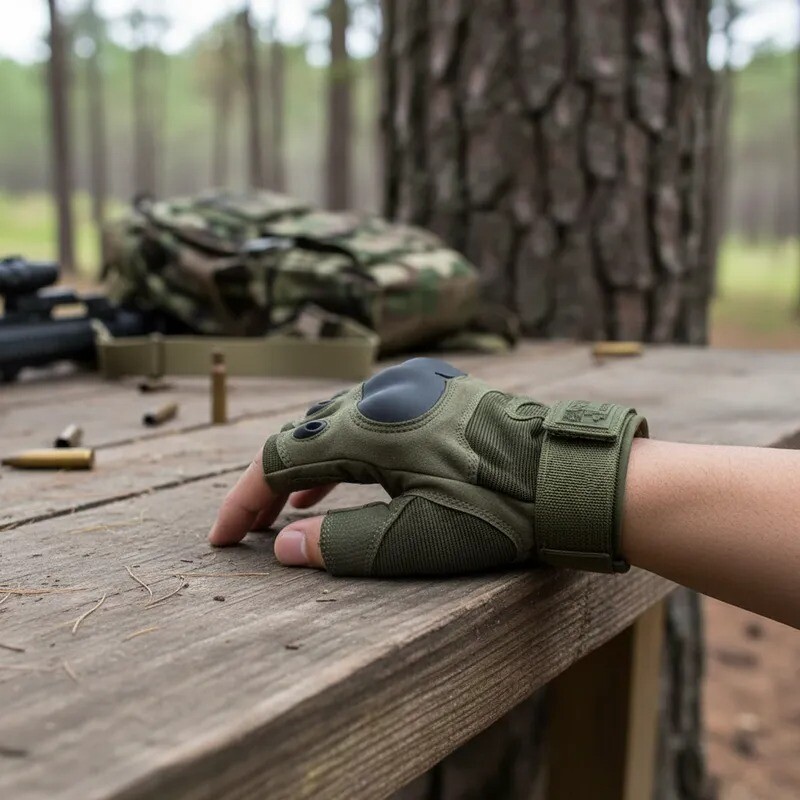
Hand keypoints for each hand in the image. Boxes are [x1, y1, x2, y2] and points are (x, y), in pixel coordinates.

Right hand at [209, 357, 645, 576]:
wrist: (567, 478)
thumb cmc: (497, 512)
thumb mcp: (415, 540)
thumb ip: (342, 543)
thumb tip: (283, 546)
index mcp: (369, 428)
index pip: (280, 460)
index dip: (245, 501)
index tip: (223, 538)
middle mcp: (382, 396)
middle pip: (303, 436)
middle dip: (271, 484)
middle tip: (251, 527)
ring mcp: (411, 388)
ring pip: (336, 424)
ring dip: (308, 466)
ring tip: (289, 507)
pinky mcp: (435, 392)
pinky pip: (371, 417)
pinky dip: (347, 450)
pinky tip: (347, 477)